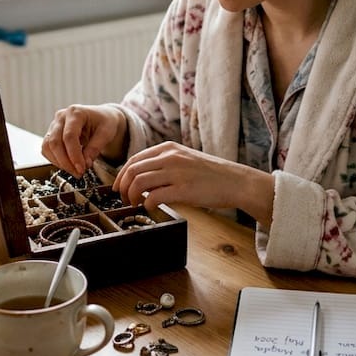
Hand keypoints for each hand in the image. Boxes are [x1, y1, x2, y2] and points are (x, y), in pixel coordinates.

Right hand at [41, 104, 128, 176]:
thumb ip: (95, 148)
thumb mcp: (106, 133)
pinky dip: (56, 160)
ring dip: (59, 163)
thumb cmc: (105, 123)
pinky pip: (47, 150)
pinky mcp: (51, 134)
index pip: (69, 136)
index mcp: (75, 112)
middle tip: (78, 173)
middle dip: (65, 162)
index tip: (81, 169)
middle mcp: (61, 117)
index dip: (74, 155)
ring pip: (47, 147)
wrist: (101, 118)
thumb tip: (85, 164)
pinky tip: (69, 166)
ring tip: (75, 171)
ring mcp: (54, 125)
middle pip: (55, 142)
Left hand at [113, 142, 275, 225]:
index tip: (118, 187)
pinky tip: (150, 208)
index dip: (122, 175)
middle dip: (123, 187)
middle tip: (124, 199)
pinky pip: (154, 196)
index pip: (134, 159)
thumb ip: (165, 165)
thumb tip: (144, 180)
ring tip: (134, 205)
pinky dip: (146, 204)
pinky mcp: (183, 189)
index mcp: (169, 148)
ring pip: (139, 182)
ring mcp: (177, 172)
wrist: (236, 181)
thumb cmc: (212, 175)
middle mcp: (171, 157)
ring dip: (131, 196)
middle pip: (132, 170)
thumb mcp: (186, 160)